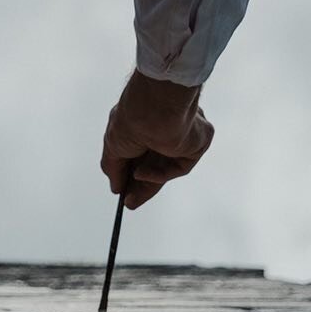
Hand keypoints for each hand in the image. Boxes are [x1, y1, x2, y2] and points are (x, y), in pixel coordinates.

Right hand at [100, 70, 214, 209]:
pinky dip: (160, 174)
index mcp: (147, 122)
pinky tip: (142, 173)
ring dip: (148, 184)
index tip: (122, 191)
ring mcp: (183, 135)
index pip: (141, 152)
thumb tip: (116, 188)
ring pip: (168, 168)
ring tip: (131, 198)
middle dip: (142, 185)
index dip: (131, 172)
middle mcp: (166, 127)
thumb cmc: (131, 120)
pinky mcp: (197, 143)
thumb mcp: (113, 146)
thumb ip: (113, 168)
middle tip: (129, 202)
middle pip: (156, 163)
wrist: (154, 109)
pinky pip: (180, 166)